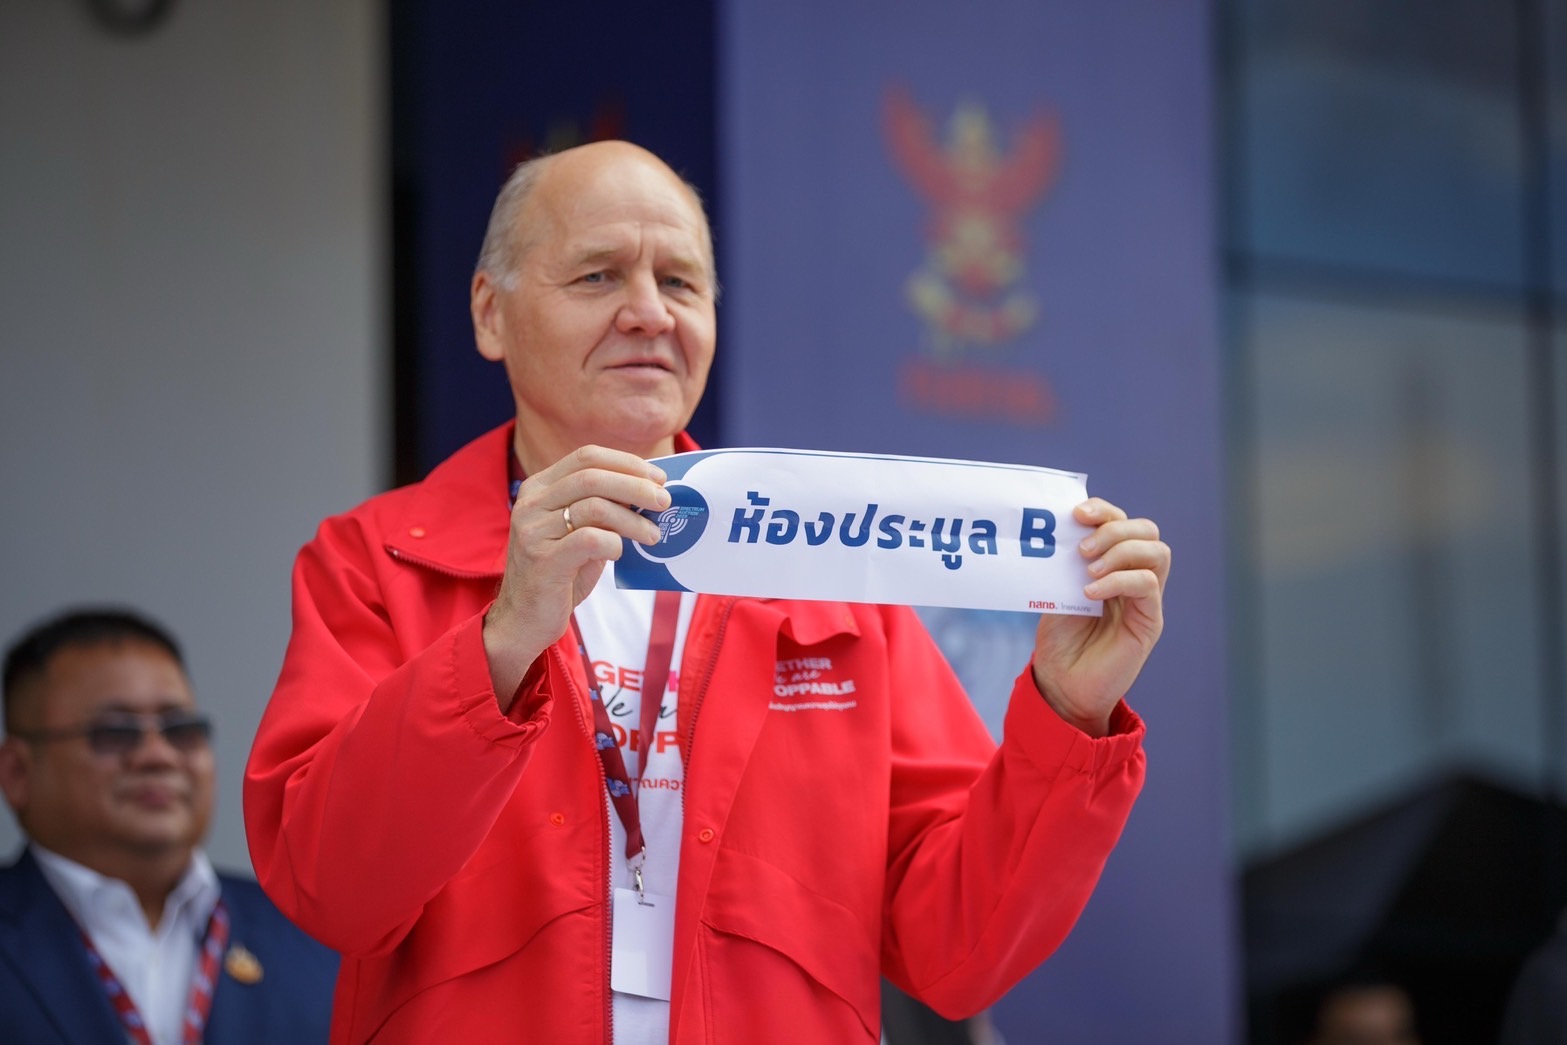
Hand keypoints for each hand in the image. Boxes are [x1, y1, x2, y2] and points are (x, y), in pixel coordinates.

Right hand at [483, 445, 669, 708]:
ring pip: (594, 506)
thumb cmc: (560, 574)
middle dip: (636, 485)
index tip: (657, 477)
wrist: (525, 619)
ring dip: (633, 519)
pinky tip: (622, 554)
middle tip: (664, 501)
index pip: (587, 456)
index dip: (626, 463)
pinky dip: (615, 543)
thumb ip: (603, 509)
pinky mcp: (542, 560)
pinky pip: (591, 539)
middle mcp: (531, 503)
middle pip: (592, 476)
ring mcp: (533, 530)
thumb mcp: (580, 532)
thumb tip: (650, 492)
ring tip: (653, 535)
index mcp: (539, 488)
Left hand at [1031, 498, 1169, 736]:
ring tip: (1088, 570)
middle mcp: (1134, 577)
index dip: (1104, 510)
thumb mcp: (1057, 590)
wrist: (1061, 685)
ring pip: (1157, 552)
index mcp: (1112, 564)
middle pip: (1147, 531)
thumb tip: (1062, 528)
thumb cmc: (1059, 639)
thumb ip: (1066, 562)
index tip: (1076, 513)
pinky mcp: (1149, 622)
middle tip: (1082, 547)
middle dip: (1115, 527)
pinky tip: (1090, 592)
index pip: (1122, 522)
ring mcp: (1145, 599)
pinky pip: (1147, 585)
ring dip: (1121, 551)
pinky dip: (1119, 580)